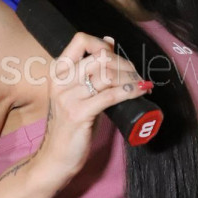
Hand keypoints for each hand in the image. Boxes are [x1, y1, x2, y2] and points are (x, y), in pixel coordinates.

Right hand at [35, 30, 151, 180]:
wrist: (56, 157)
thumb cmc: (71, 125)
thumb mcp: (77, 92)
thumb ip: (90, 70)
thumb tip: (109, 42)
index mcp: (58, 72)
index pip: (81, 40)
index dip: (103, 45)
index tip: (117, 57)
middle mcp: (61, 81)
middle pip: (101, 57)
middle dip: (125, 64)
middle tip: (136, 75)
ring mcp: (68, 97)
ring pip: (108, 75)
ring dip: (130, 77)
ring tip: (140, 84)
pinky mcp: (79, 114)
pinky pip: (111, 95)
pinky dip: (130, 90)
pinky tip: (141, 91)